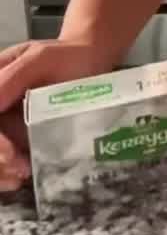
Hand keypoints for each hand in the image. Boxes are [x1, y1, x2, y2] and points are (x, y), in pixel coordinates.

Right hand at [0, 39, 111, 192]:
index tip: (10, 153)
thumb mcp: (40, 58)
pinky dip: (6, 172)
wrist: (89, 61)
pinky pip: (5, 159)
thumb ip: (14, 76)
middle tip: (19, 170)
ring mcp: (2, 122)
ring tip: (20, 177)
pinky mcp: (14, 136)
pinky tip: (21, 177)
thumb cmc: (65, 56)